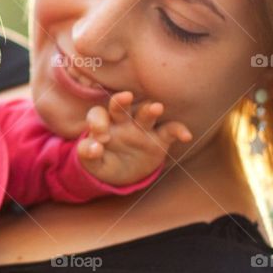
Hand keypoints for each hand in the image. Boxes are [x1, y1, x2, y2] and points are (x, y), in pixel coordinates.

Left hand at [77, 91, 191, 185]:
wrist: (124, 175)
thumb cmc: (105, 163)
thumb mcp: (92, 164)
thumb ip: (87, 155)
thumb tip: (93, 148)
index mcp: (104, 124)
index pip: (98, 114)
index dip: (98, 122)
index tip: (101, 137)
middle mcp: (123, 121)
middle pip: (120, 106)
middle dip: (122, 101)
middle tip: (124, 97)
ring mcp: (142, 128)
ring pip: (145, 113)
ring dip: (150, 110)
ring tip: (156, 108)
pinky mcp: (159, 138)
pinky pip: (170, 130)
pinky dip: (179, 130)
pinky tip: (186, 136)